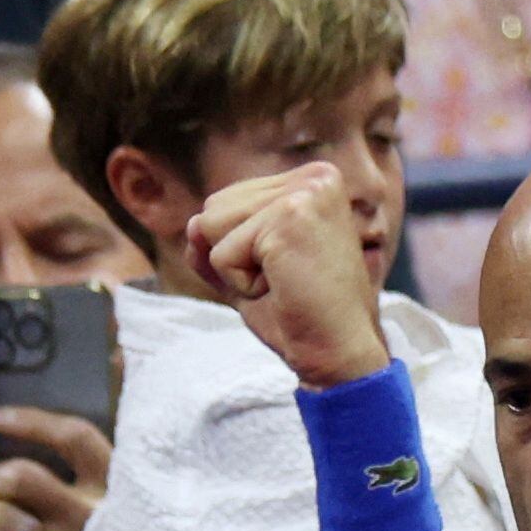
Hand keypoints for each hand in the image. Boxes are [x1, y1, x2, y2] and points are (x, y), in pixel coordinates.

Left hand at [185, 163, 389, 388]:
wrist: (338, 354)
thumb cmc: (299, 316)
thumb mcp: (247, 270)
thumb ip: (216, 242)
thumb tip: (192, 225)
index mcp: (313, 180)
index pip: (227, 201)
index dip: (240, 252)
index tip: (286, 272)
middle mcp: (315, 176)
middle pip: (214, 207)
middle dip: (235, 258)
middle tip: (284, 281)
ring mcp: (305, 193)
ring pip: (211, 225)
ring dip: (236, 271)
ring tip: (283, 283)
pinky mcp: (289, 218)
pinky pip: (220, 254)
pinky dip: (241, 285)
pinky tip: (283, 289)